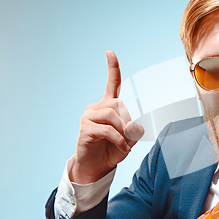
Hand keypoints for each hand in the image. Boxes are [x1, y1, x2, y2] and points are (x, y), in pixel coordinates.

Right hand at [70, 51, 143, 183]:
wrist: (98, 166)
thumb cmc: (113, 149)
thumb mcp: (129, 138)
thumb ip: (133, 129)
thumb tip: (131, 125)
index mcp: (108, 106)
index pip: (111, 83)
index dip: (112, 68)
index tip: (110, 53)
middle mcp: (96, 107)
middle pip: (118, 104)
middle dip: (128, 121)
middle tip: (129, 137)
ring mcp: (88, 116)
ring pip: (112, 115)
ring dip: (123, 131)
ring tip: (124, 143)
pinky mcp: (85, 128)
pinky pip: (107, 129)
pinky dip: (118, 139)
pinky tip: (121, 146)